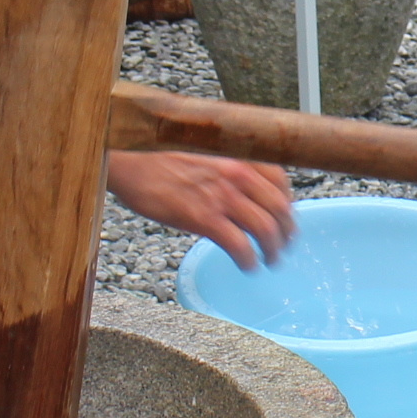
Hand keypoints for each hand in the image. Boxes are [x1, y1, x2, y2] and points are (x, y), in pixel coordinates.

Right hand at [104, 151, 293, 268]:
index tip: (285, 218)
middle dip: (287, 232)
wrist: (129, 158)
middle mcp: (238, 173)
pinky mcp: (204, 218)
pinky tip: (247, 266)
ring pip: (266, 229)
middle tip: (283, 246)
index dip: (288, 205)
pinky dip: (249, 260)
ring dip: (272, 250)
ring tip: (269, 261)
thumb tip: (240, 189)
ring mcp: (223, 196)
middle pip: (279, 209)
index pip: (281, 181)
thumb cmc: (158, 154)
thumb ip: (228, 166)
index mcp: (239, 155)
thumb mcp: (205, 151)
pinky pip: (240, 245)